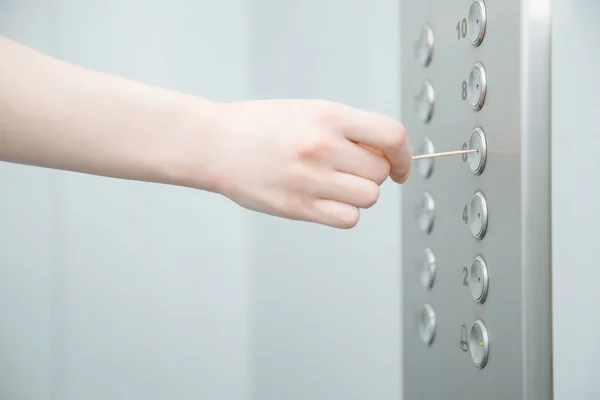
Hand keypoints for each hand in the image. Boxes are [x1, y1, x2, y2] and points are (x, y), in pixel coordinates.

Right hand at [188, 100, 411, 227]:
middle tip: (349, 170)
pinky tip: (326, 201)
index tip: (400, 165)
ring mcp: (310, 179)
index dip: (404, 154)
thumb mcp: (308, 111)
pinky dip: (344, 213)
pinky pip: (348, 219)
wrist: (215, 144)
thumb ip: (347, 129)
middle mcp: (322, 146)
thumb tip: (385, 152)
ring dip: (359, 194)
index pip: (391, 135)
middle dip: (372, 173)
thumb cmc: (259, 126)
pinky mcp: (298, 207)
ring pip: (368, 197)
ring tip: (335, 185)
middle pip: (379, 172)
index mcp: (328, 116)